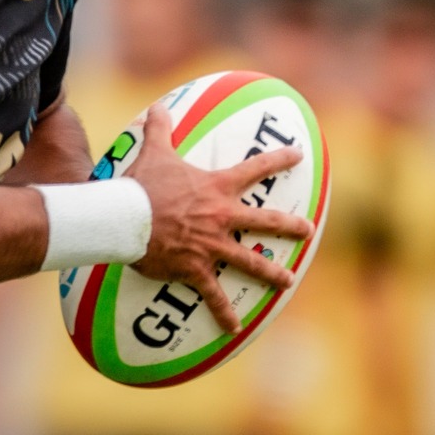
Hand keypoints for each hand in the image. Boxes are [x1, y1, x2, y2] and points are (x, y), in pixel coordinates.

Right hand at [127, 104, 313, 333]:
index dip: (279, 160)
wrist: (125, 218)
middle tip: (308, 231)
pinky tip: (235, 328)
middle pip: (265, 221)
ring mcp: (211, 246)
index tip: (299, 156)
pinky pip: (214, 294)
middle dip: (290, 226)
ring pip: (250, 261)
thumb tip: (158, 105)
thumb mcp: (154, 152)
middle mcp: (221, 217)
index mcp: (216, 188)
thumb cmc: (141, 184)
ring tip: (287, 282)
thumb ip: (160, 128)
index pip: (255, 169)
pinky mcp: (195, 269)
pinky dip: (224, 312)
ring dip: (271, 273)